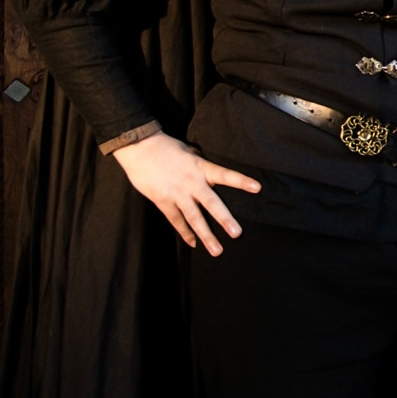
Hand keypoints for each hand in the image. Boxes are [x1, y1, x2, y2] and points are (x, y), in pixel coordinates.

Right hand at [112, 131, 259, 254]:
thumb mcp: (190, 151)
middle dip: (225, 220)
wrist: (139, 148)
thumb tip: (211, 171)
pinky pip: (176, 220)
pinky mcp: (163, 201)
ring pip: (194, 218)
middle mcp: (191, 182)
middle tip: (237, 234)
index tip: (257, 188)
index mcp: (201, 167)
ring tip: (217, 251)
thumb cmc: (166, 147)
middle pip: (212, 204)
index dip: (241, 181)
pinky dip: (185, 232)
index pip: (225, 175)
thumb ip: (201, 163)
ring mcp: (177, 194)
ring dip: (206, 235)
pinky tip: (194, 243)